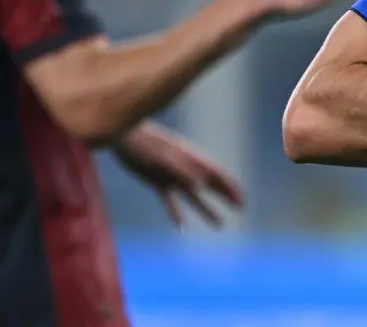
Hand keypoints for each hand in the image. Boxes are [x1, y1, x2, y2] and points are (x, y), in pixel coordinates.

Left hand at [114, 122, 242, 228]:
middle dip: (226, 196)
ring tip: (220, 224)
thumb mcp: (164, 158)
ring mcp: (172, 175)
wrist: (124, 137)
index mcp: (191, 158)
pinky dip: (177, 214)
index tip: (242, 201)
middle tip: (240, 208)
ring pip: (194, 196)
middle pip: (210, 184)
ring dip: (207, 209)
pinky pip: (171, 201)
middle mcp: (185, 167)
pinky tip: (182, 228)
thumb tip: (199, 185)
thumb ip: (182, 171)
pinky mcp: (157, 181)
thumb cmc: (146, 144)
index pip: (216, 174)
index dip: (230, 187)